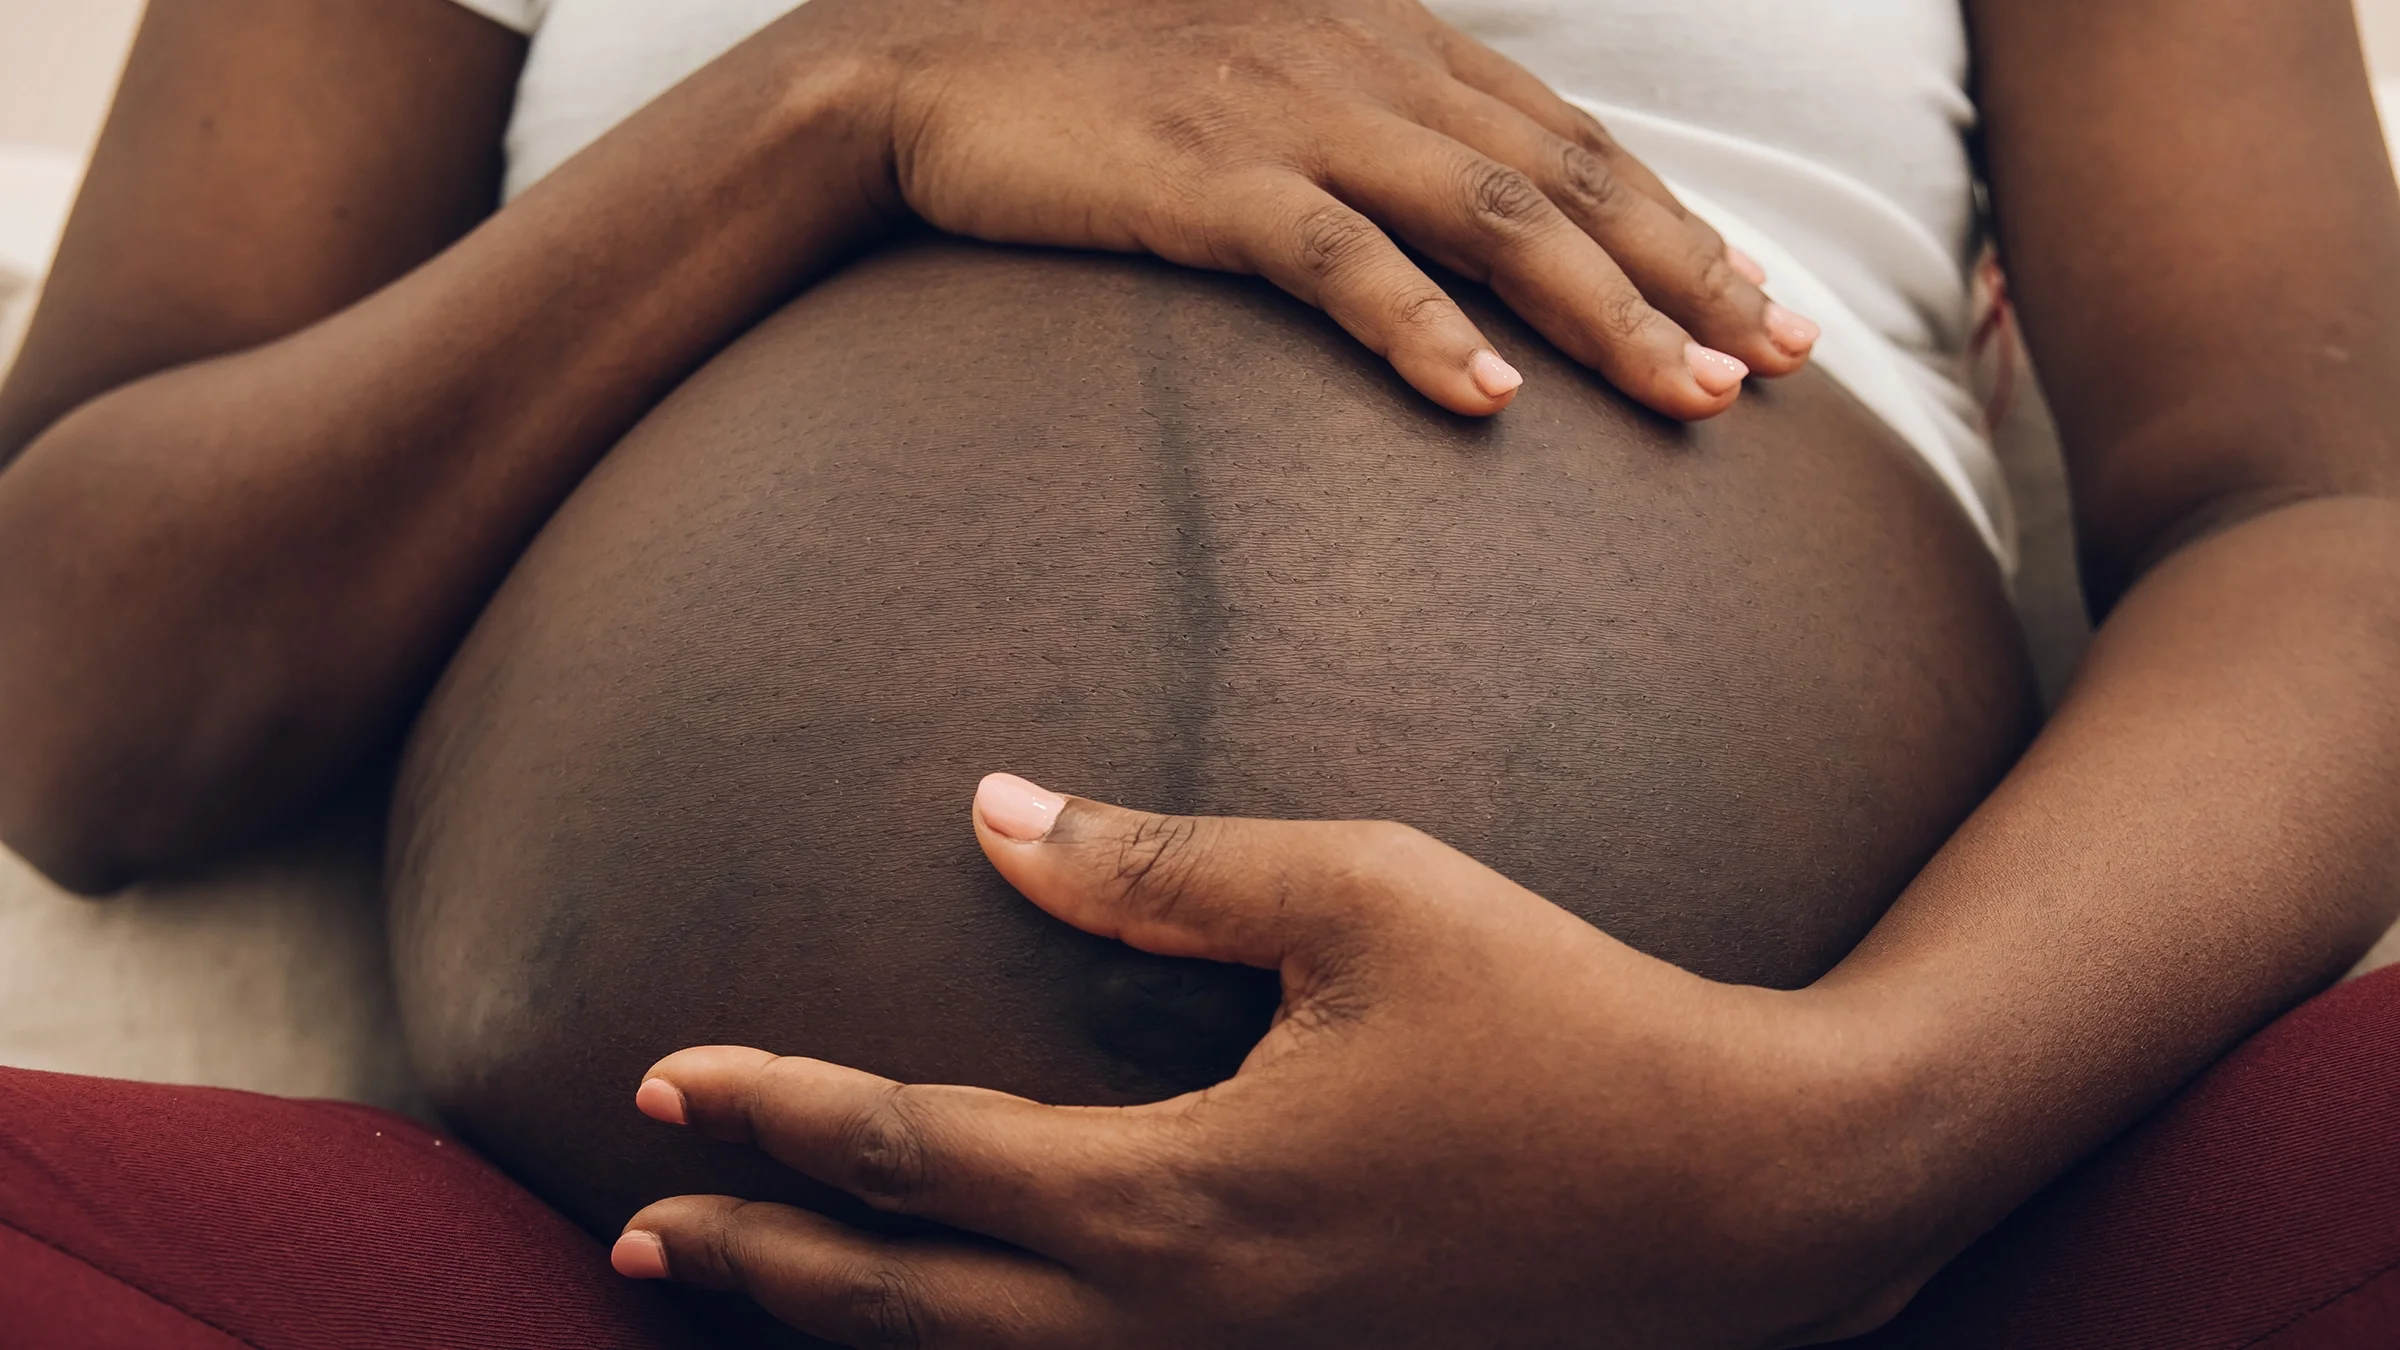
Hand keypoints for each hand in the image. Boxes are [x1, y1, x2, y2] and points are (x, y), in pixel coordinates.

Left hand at [612, 774, 1921, 1347]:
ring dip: (848, 1330)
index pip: (909, 1157)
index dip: (771, 1116)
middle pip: (908, 1309)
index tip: (661, 1081)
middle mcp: (1181, 1323)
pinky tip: (965, 1321)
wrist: (1749, 1196)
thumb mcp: (1362, 897)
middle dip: (760, 1263)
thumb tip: (990, 817)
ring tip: (748, 1284)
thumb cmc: (1563, 1023)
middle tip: (639, 1224)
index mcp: (1176, 1198)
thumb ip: (1160, 866)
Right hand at [799, 0, 1815, 419]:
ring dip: (1600, 309)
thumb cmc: (1090, 82)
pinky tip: (1486, 399)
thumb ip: (1362, 128)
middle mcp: (1363, 63)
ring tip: (1691, 394)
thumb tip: (1446, 228)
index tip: (1768, 308)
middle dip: (1688, 272)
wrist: (923, 60)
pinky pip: (1336, 258)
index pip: (1570, 139)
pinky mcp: (1204, 175)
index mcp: (1387, 39)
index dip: (1681, 224)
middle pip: (1565, 175)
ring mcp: (1287, 113)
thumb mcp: (1257, 82)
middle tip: (1783, 364)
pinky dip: (1418, 326)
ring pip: (1487, 214)